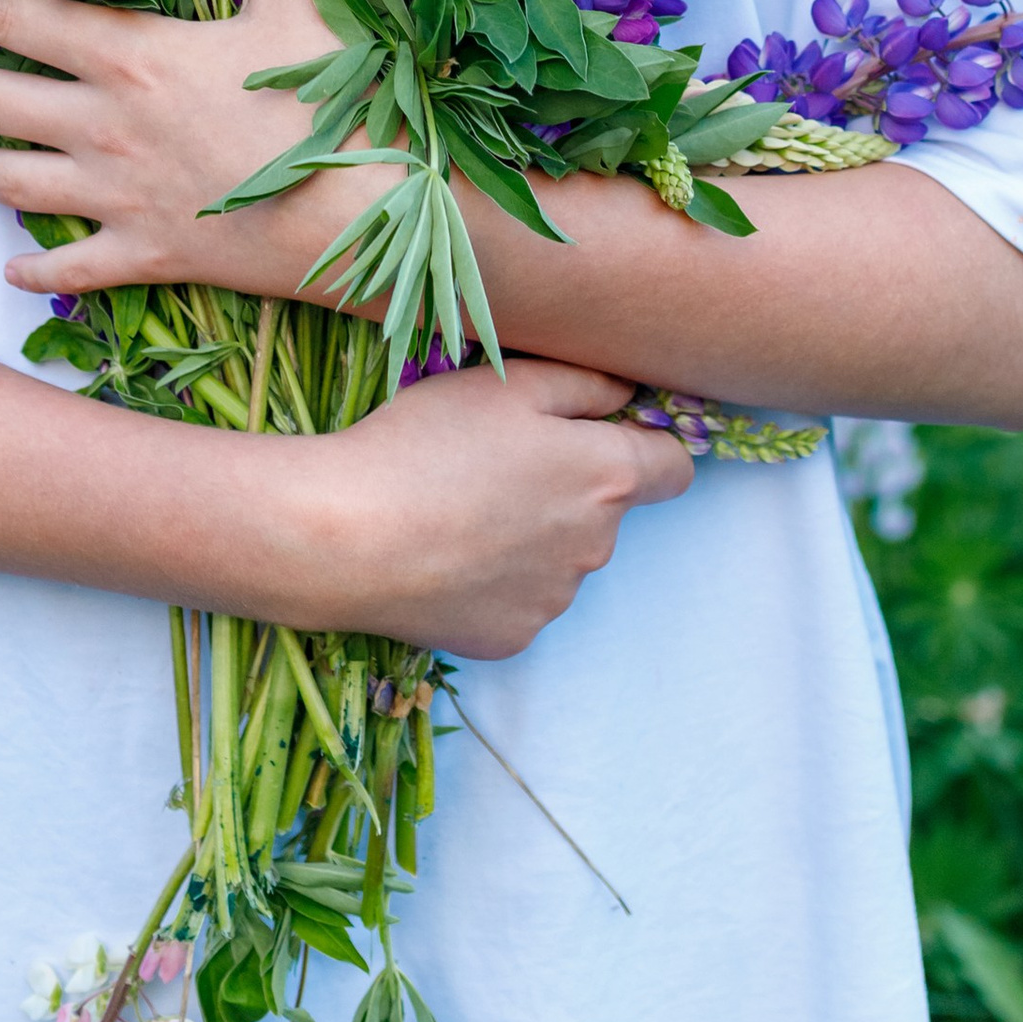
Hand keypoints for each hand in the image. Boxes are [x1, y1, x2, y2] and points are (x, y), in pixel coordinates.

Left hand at [0, 0, 360, 301]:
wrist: (366, 216)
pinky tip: (13, 270)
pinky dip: (38, 269)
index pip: (16, 16)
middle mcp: (105, 127)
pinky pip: (74, 268)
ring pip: (15, 184)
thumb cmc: (333, 96)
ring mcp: (119, 198)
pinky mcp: (147, 254)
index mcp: (131, 54)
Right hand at [278, 354, 694, 658]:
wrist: (348, 537)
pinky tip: (446, 555)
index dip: (647, 445)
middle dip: (570, 486)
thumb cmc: (429, 443)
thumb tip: (632, 394)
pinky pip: (520, 600)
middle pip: (607, 511)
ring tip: (460, 507)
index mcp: (605, 477)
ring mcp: (553, 600)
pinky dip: (496, 579)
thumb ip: (586, 383)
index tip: (602, 433)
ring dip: (533, 535)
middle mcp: (596, 546)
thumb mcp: (509, 383)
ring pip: (561, 557)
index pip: (674, 468)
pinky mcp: (510, 637)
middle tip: (497, 460)